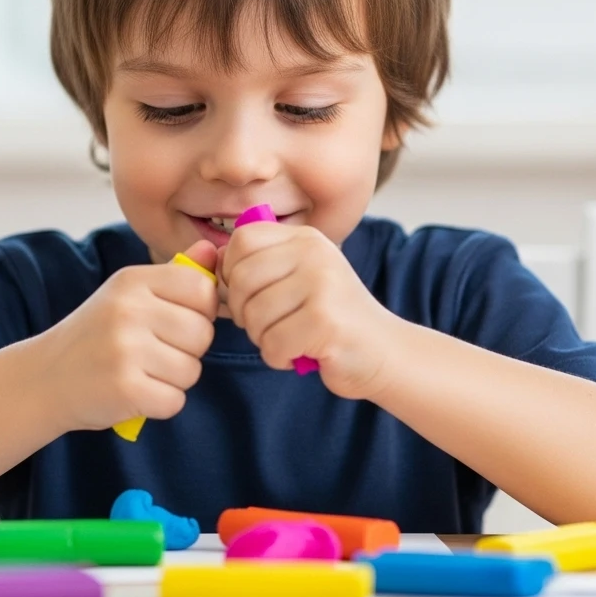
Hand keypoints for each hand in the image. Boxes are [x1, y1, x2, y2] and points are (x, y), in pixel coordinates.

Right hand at [37, 240, 218, 431]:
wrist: (45, 378)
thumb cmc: (96, 335)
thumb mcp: (128, 294)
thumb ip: (173, 275)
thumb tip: (210, 251)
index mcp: (132, 281)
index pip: (202, 289)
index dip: (201, 311)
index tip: (178, 321)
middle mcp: (128, 310)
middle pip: (202, 333)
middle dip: (188, 350)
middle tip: (153, 352)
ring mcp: (125, 350)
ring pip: (191, 371)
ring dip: (173, 380)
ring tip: (142, 372)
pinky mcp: (124, 389)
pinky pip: (174, 401)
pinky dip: (160, 404)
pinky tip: (135, 393)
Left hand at [220, 223, 399, 399]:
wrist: (384, 351)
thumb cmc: (331, 319)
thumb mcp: (300, 278)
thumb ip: (262, 266)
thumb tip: (210, 266)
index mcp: (305, 239)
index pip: (241, 241)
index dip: (231, 272)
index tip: (249, 295)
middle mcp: (314, 254)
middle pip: (241, 279)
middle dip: (245, 313)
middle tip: (270, 326)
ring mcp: (322, 285)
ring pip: (253, 316)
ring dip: (263, 339)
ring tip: (291, 339)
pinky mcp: (325, 322)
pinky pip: (272, 344)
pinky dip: (279, 357)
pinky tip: (303, 353)